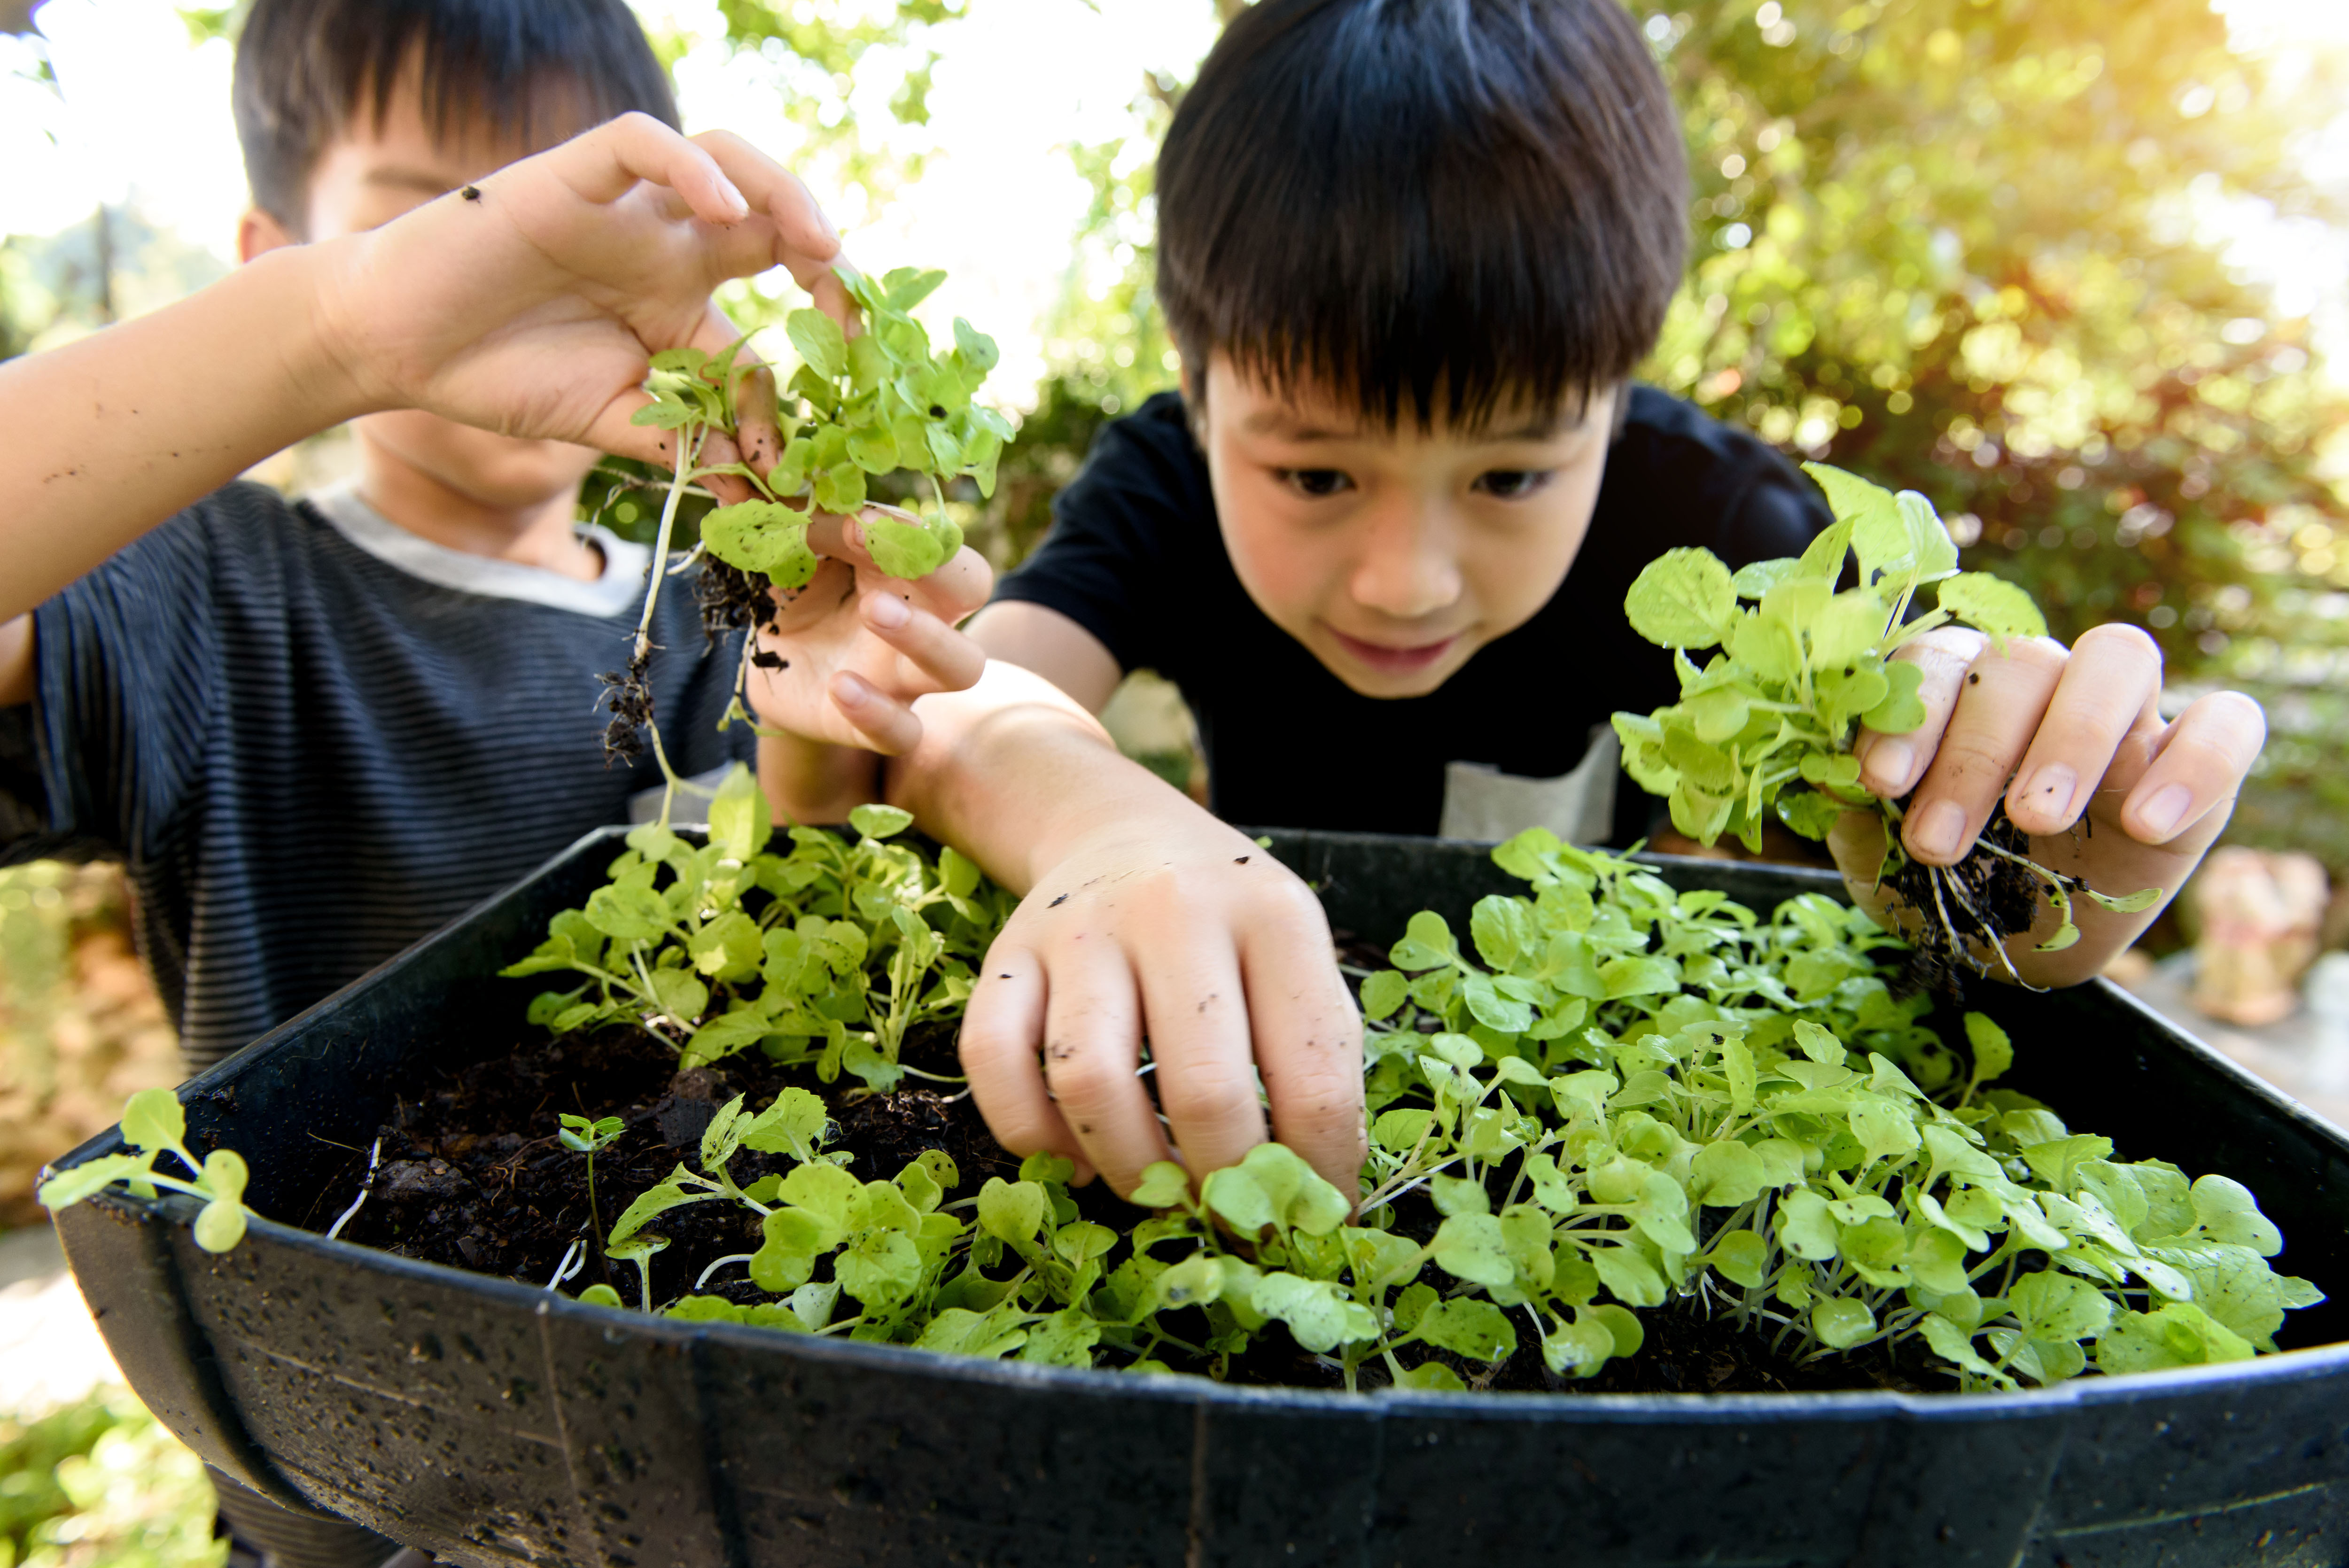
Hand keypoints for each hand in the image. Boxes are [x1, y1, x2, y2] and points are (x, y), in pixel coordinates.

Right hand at [312, 114, 844, 461]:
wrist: (400, 351)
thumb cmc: (503, 379)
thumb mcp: (615, 423)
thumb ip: (688, 445)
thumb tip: (770, 497)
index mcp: (682, 306)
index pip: (771, 325)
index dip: (806, 377)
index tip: (821, 432)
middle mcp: (666, 248)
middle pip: (774, 225)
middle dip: (829, 261)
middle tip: (857, 315)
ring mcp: (625, 210)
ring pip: (727, 162)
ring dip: (783, 194)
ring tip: (819, 245)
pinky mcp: (572, 177)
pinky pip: (643, 145)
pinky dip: (690, 168)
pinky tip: (723, 209)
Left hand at [741, 510, 991, 753]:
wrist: (773, 669)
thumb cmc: (797, 593)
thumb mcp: (783, 549)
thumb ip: (773, 511)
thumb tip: (734, 457)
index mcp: (904, 564)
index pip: (933, 536)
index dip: (901, 526)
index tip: (851, 518)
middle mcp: (923, 618)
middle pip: (973, 588)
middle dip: (941, 565)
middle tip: (875, 543)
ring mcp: (905, 676)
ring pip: (960, 665)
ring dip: (925, 635)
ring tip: (873, 611)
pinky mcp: (876, 726)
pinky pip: (901, 730)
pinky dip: (876, 711)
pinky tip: (840, 686)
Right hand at [957, 810, 1367, 1199]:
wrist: (1125, 831)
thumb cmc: (1229, 921)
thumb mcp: (1298, 959)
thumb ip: (1316, 1063)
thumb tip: (1317, 1200)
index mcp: (1274, 919)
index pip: (1313, 1081)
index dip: (1316, 1174)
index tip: (1310, 1215)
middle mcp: (1175, 912)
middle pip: (1202, 1092)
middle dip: (1221, 1188)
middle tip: (1228, 1219)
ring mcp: (1081, 930)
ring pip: (1090, 1085)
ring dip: (1129, 1170)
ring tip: (1156, 1190)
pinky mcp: (1007, 953)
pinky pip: (994, 1063)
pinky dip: (1031, 1136)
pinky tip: (1077, 1157)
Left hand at [1827, 623, 2264, 981]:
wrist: (2016, 948)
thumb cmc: (1943, 881)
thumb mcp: (1883, 857)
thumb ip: (1856, 810)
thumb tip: (1823, 775)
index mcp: (1962, 688)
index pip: (1939, 658)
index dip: (1907, 711)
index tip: (1879, 785)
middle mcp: (2044, 682)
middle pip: (2023, 661)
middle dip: (1972, 751)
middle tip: (1938, 841)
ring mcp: (2127, 714)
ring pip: (2119, 657)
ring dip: (2071, 736)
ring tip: (2034, 820)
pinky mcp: (2201, 761)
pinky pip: (2227, 723)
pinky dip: (2194, 762)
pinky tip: (2146, 823)